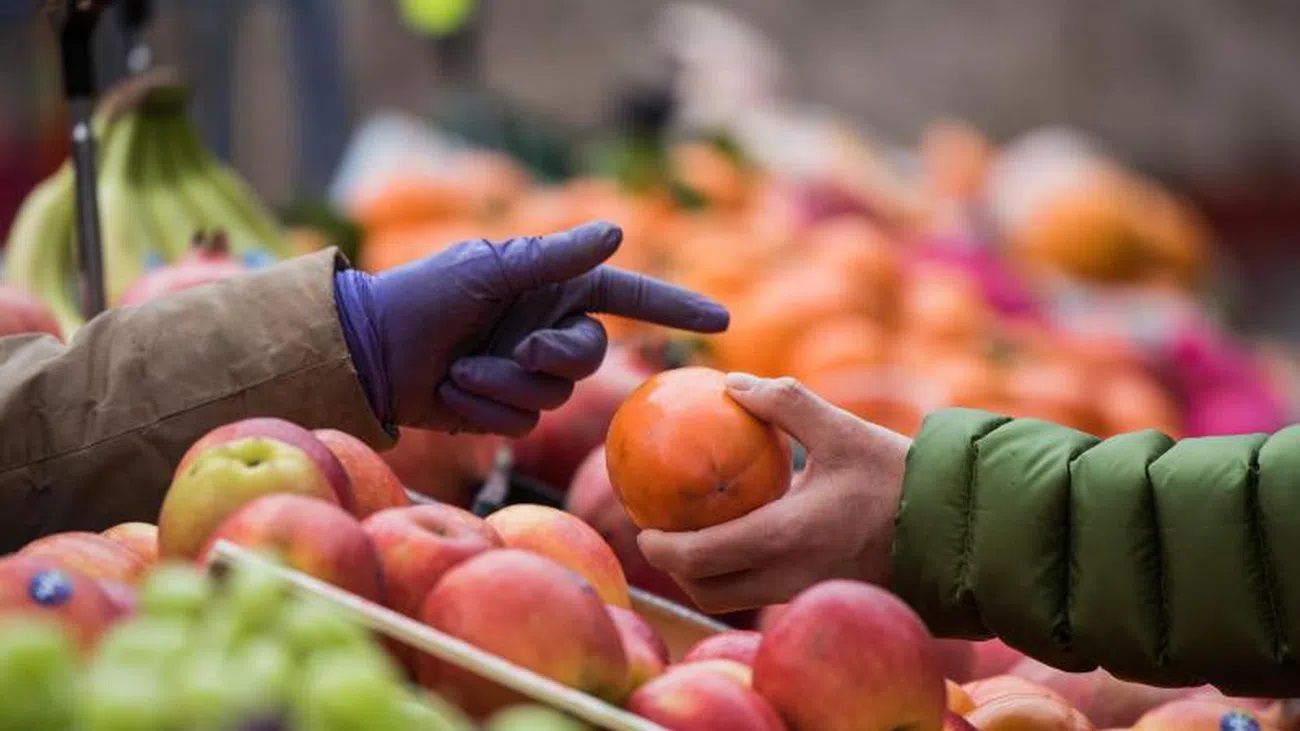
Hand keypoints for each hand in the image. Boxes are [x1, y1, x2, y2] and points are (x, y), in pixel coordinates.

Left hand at [337, 221, 727, 434]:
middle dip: (554, 356)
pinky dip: (485, 406)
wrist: (371, 353)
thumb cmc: (425, 296)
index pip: (628, 295)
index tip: (720, 321)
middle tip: (519, 349)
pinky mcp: (504, 408)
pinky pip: (521, 421)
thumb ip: (553, 257)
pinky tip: (451, 390)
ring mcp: (527, 371)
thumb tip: (616, 231)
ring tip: (461, 369)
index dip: (674, 307)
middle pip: (590, 356)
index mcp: (552, 286)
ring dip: (505, 384)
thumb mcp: (489, 268)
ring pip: (554, 396)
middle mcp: (547, 327)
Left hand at [638, 374, 910, 612]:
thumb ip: (785, 404)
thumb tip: (734, 384)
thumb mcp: (842, 430)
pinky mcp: (828, 594)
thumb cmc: (902, 478)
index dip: (661, 548)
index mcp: (784, 538)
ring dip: (713, 574)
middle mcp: (790, 577)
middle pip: (710, 592)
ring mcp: (810, 593)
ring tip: (704, 534)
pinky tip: (755, 534)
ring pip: (740, 598)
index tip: (643, 528)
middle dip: (678, 570)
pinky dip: (749, 572)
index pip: (699, 558)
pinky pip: (770, 591)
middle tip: (664, 535)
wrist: (963, 532)